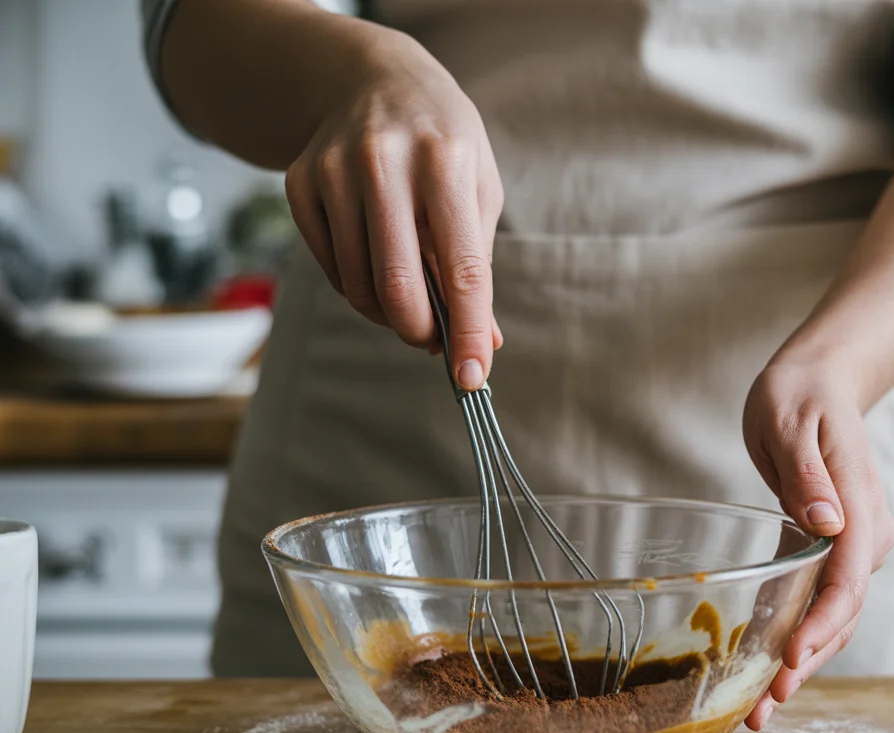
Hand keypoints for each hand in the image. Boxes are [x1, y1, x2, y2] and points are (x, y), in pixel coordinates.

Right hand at [284, 29, 503, 389]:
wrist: (372, 79)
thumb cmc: (441, 144)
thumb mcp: (477, 189)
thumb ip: (477, 264)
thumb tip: (482, 342)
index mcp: (445, 161)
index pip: (460, 267)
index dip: (467, 330)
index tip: (472, 378)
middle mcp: (384, 161)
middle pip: (397, 286)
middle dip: (419, 332)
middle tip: (433, 341)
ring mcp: (334, 171)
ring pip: (359, 286)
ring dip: (388, 313)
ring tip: (409, 296)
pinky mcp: (299, 183)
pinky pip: (332, 269)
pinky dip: (358, 287)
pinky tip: (376, 261)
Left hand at [740, 360, 893, 729]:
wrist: (817, 381)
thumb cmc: (800, 396)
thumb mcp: (793, 424)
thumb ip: (808, 476)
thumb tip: (826, 526)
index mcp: (860, 511)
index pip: (848, 582)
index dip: (822, 626)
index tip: (791, 660)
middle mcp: (864, 537)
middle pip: (841, 615)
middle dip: (805, 664)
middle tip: (765, 708)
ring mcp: (849, 547)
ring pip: (829, 619)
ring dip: (797, 665)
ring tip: (759, 711)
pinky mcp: (826, 549)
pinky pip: (812, 602)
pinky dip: (790, 637)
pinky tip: (761, 671)